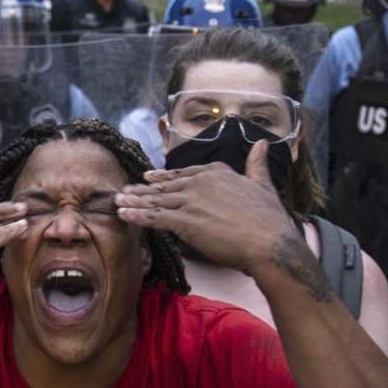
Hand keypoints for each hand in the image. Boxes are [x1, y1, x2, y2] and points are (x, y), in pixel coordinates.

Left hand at [114, 140, 294, 272]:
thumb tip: (261, 143)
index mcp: (217, 171)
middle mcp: (200, 182)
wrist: (269, 243)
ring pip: (156, 200)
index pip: (182, 174)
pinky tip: (123, 215)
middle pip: (165, 187)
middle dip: (143, 190)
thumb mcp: (263, 184)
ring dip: (134, 201)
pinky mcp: (184, 221)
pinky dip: (136, 216)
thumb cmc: (270, 220)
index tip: (149, 177)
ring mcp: (191, 200)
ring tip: (117, 202)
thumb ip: (256, 164)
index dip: (163, 177)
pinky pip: (154, 217)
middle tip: (125, 191)